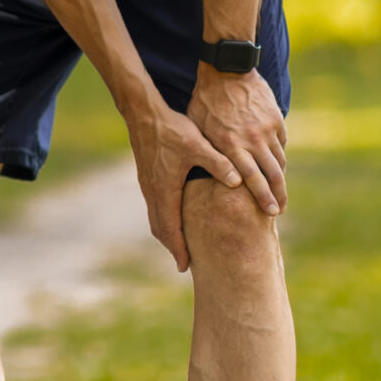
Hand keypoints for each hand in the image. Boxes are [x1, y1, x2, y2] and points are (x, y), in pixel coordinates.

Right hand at [126, 104, 242, 273]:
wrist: (143, 113)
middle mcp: (153, 191)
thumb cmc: (171, 129)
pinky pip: (154, 206)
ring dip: (166, 233)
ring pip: (155, 218)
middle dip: (172, 246)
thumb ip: (218, 163)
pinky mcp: (147, 177)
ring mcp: (148, 185)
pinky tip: (173, 215)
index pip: (171, 228)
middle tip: (184, 262)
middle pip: (160, 228)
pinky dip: (163, 219)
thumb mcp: (198, 145)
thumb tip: (237, 181)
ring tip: (179, 244)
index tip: (185, 266)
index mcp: (165, 189)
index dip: (178, 248)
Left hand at [187, 66, 287, 216]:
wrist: (227, 70)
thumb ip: (211, 153)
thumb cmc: (206, 102)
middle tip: (280, 210)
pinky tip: (277, 166)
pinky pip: (281, 143)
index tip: (271, 212)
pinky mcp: (275, 119)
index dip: (263, 198)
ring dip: (281, 179)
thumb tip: (214, 175)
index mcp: (232, 145)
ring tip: (281, 194)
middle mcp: (252, 140)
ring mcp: (266, 129)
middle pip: (272, 174)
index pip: (253, 179)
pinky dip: (279, 156)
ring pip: (279, 160)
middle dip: (278, 196)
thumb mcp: (200, 130)